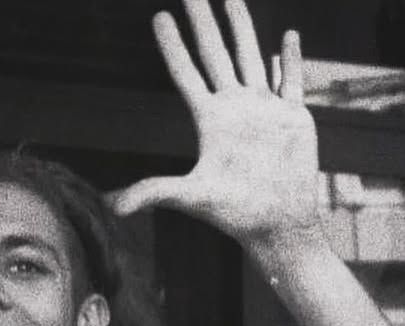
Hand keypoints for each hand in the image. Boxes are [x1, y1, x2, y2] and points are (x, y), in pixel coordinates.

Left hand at [110, 2, 321, 252]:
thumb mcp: (191, 197)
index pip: (187, 74)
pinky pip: (291, 81)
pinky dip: (290, 59)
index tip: (159, 16)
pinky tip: (287, 36)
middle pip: (216, 54)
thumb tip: (111, 206)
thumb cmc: (234, 214)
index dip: (173, 46)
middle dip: (204, 21)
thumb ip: (153, 192)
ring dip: (242, 27)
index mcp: (210, 121)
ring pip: (251, 57)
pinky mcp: (293, 118)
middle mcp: (235, 109)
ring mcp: (264, 111)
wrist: (277, 226)